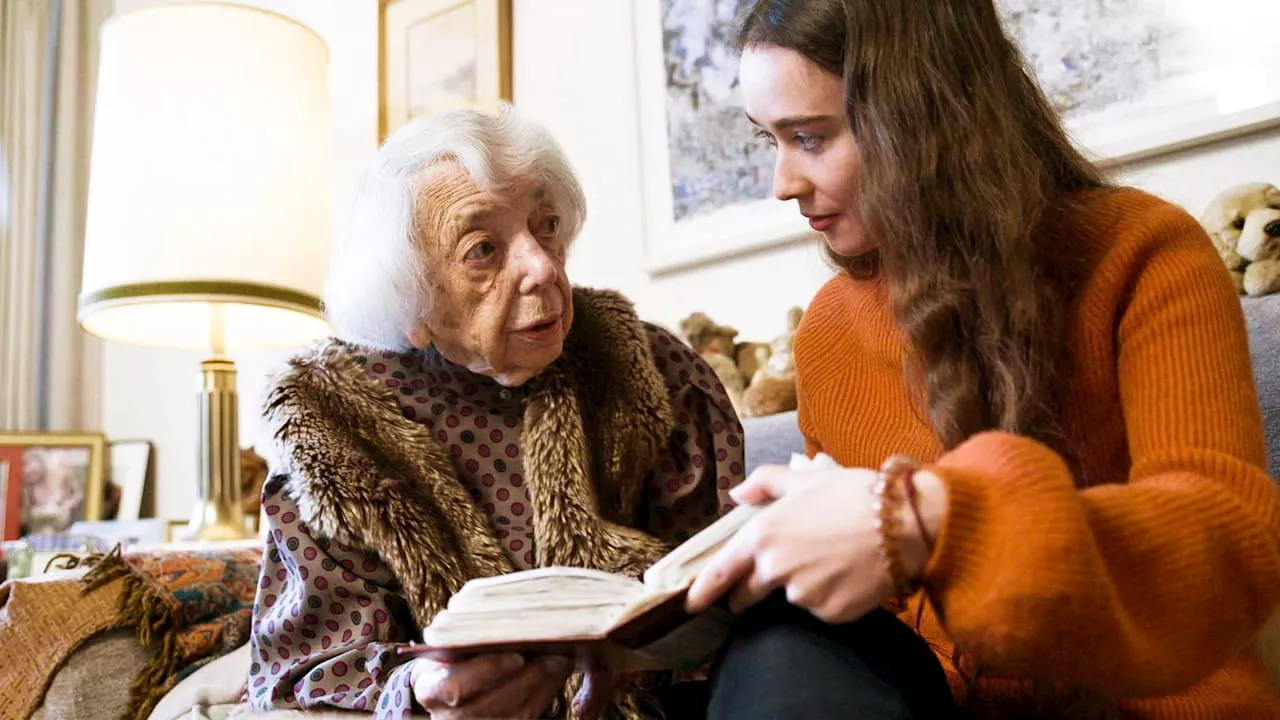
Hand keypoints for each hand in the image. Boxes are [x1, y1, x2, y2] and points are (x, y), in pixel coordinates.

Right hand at [410, 652, 571, 718]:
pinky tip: (554, 676)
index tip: (516, 656)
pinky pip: (524, 719)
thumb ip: (467, 636)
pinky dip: (543, 697)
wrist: (446, 680)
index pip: (455, 686)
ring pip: (512, 717)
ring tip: (559, 663)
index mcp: (430, 688)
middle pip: (490, 706)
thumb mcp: (448, 644)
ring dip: (541, 688)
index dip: (488, 672)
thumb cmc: (451, 656)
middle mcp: (448, 716)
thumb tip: (507, 619)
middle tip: (552, 657)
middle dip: (527, 681)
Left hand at [684, 464, 946, 623]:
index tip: (691, 604)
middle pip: (748, 595)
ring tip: (833, 559)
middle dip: (751, 592)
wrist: (904, 523)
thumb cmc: (853, 493)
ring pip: (792, 598)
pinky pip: (822, 609)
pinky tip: (849, 574)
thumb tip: (737, 493)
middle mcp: (775, 569)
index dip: (703, 591)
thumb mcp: (805, 478)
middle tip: (778, 573)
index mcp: (763, 535)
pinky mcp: (829, 614)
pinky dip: (830, 597)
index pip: (722, 572)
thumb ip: (765, 483)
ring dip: (802, 586)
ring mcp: (802, 595)